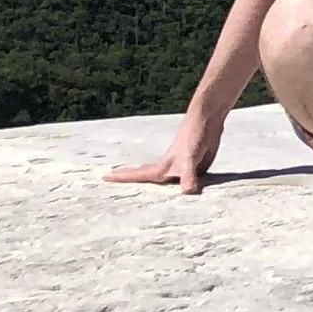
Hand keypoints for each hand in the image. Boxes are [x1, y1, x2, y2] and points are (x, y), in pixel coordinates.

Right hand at [106, 102, 226, 190]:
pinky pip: (184, 181)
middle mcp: (169, 167)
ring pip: (164, 180)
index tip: (103, 177)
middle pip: (146, 176)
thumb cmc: (194, 135)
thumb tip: (187, 192)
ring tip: (143, 191)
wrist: (208, 119)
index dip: (121, 177)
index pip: (138, 175)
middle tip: (113, 180)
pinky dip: (179, 186)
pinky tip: (182, 190)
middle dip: (130, 179)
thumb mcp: (189, 158)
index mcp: (163, 167)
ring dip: (154, 185)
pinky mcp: (195, 166)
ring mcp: (181, 166)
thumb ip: (188, 175)